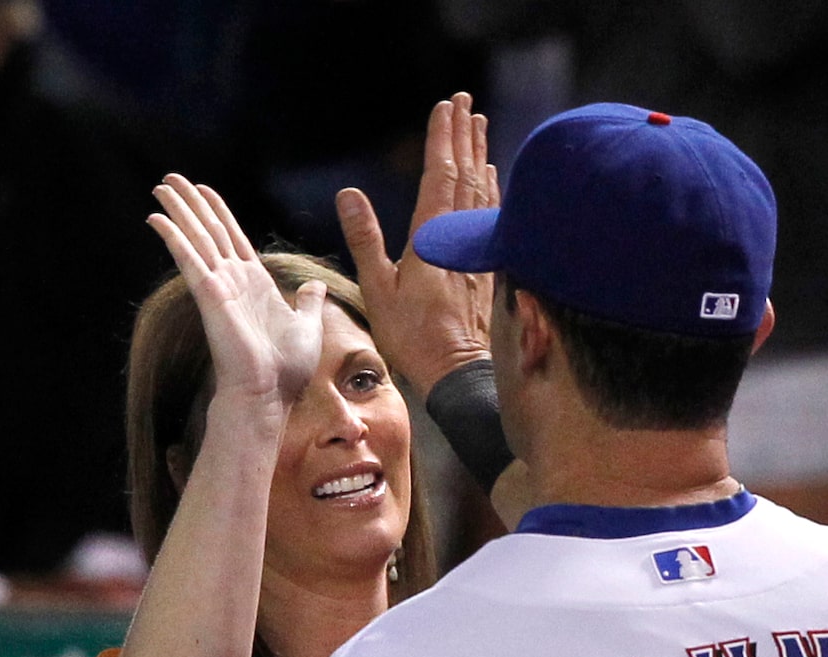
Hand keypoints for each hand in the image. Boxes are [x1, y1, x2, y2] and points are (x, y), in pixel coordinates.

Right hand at [148, 175, 325, 421]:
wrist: (270, 394)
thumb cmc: (287, 370)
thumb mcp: (307, 327)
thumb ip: (308, 303)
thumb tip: (317, 286)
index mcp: (256, 284)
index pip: (233, 238)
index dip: (219, 212)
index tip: (204, 190)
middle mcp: (234, 281)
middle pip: (210, 231)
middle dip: (191, 203)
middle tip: (170, 179)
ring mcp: (219, 287)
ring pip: (196, 238)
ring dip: (178, 211)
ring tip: (160, 187)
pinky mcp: (209, 295)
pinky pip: (189, 259)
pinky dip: (173, 237)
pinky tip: (157, 219)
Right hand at [336, 92, 498, 398]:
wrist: (458, 371)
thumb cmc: (413, 336)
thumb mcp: (377, 289)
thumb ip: (365, 238)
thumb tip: (348, 194)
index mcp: (431, 236)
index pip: (440, 174)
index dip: (443, 138)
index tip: (446, 105)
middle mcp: (458, 237)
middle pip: (465, 174)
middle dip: (464, 135)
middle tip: (465, 102)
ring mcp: (476, 251)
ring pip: (482, 192)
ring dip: (480, 156)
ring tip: (479, 127)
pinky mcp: (487, 266)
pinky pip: (490, 217)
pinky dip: (490, 191)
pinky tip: (492, 180)